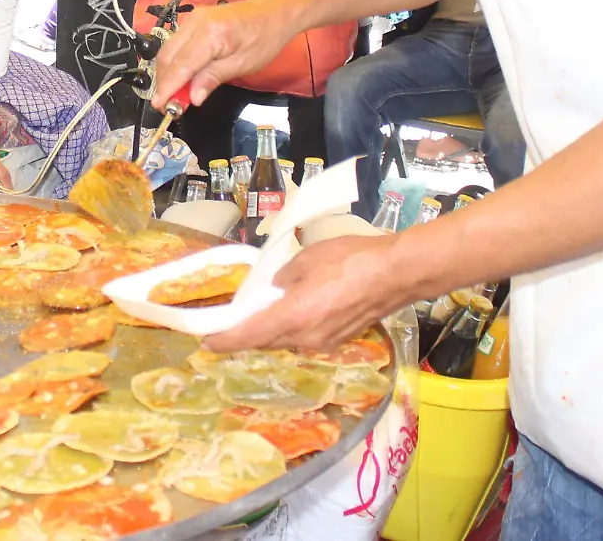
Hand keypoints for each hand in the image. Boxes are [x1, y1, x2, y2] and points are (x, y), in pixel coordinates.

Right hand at [152, 0, 296, 109]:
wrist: (275, 13)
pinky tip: (181, 77)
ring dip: (167, 73)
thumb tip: (192, 98)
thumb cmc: (265, 38)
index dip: (167, 88)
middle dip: (163, 82)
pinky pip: (176, 43)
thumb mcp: (242, 65)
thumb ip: (213, 78)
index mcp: (211, 34)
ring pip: (168, 50)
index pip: (180, 66)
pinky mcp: (194, 19)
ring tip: (174, 94)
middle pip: (167, 57)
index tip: (160, 106)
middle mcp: (196, 22)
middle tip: (167, 104)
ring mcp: (193, 18)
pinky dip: (174, 62)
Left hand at [204, 234, 412, 352]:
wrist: (395, 274)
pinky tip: (294, 312)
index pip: (249, 336)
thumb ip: (284, 278)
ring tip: (261, 314)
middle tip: (231, 323)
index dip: (225, 341)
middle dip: (247, 334)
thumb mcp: (306, 260)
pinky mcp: (340, 340)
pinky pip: (306, 337)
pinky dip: (293, 328)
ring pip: (287, 341)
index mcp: (293, 318)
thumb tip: (276, 288)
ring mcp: (324, 343)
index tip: (207, 343)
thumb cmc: (349, 260)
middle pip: (266, 341)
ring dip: (271, 331)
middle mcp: (306, 338)